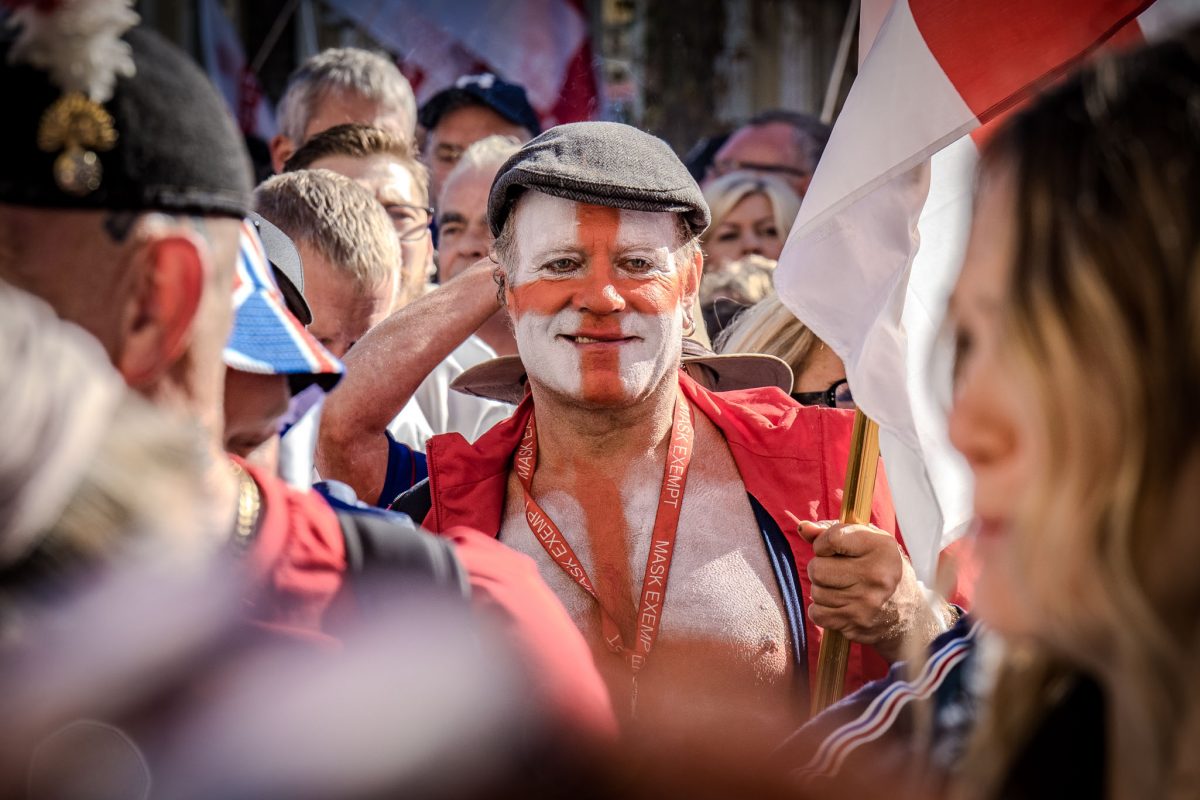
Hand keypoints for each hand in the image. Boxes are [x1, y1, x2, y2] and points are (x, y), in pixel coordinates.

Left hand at [797, 519, 944, 661]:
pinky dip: (822, 610)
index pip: (832, 538)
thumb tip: (803, 528)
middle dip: (819, 568)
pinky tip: (839, 605)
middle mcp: (876, 575)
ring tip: (841, 588)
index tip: (831, 548)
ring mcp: (866, 603)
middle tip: (836, 571)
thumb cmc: (879, 567)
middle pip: (817, 569)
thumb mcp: (866, 541)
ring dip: (822, 589)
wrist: (906, 613)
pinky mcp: (856, 624)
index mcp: (881, 548)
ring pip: (815, 592)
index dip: (823, 543)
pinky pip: (817, 614)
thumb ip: (831, 531)